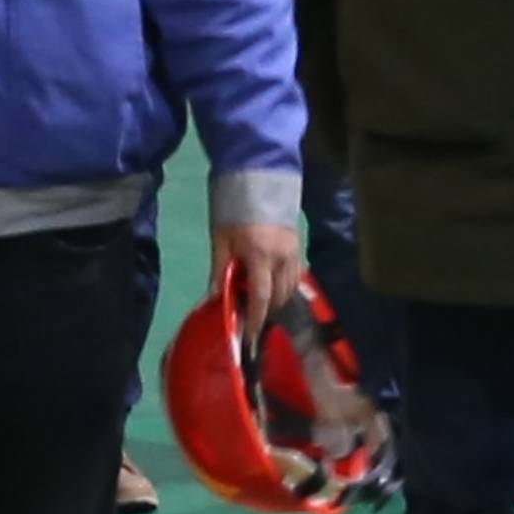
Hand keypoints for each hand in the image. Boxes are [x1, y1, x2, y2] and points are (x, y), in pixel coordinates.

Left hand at [212, 219, 303, 341]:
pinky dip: (284, 285)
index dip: (256, 319)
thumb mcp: (220, 239)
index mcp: (260, 255)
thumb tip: (215, 299)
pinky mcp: (298, 245)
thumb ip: (220, 270)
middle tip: (247, 311)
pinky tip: (270, 282)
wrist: (257, 176)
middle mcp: (282, 257)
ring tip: (256, 296)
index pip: (261, 297)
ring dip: (275, 298)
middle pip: (278, 296)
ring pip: (289, 288)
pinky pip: (295, 275)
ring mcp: (294, 251)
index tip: (250, 336)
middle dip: (265, 309)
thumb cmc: (232, 207)